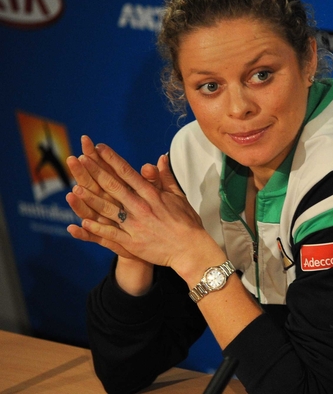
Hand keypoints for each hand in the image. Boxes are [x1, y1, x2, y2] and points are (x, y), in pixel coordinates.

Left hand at [68, 142, 212, 271]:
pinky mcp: (133, 242)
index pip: (128, 173)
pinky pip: (112, 234)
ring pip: (109, 209)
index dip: (112, 160)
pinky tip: (84, 222)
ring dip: (92, 199)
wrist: (191, 248)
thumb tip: (160, 157)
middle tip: (81, 159)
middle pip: (114, 187)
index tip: (99, 148)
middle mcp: (142, 207)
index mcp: (152, 194)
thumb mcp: (178, 196)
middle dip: (96, 172)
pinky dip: (98, 228)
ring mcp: (136, 225)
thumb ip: (166, 177)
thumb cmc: (186, 222)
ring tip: (76, 188)